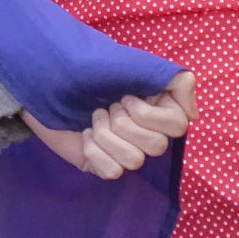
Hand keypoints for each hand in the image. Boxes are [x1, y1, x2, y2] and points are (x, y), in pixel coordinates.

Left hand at [23, 71, 196, 179]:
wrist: (44, 80)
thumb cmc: (88, 68)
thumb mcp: (134, 64)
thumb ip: (175, 80)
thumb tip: (193, 116)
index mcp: (157, 106)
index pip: (178, 125)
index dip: (150, 115)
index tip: (127, 96)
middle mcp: (145, 130)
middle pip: (156, 146)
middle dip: (124, 123)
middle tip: (107, 106)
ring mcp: (124, 149)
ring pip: (134, 161)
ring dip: (106, 135)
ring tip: (92, 119)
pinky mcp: (103, 165)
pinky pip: (112, 173)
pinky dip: (94, 152)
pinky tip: (84, 137)